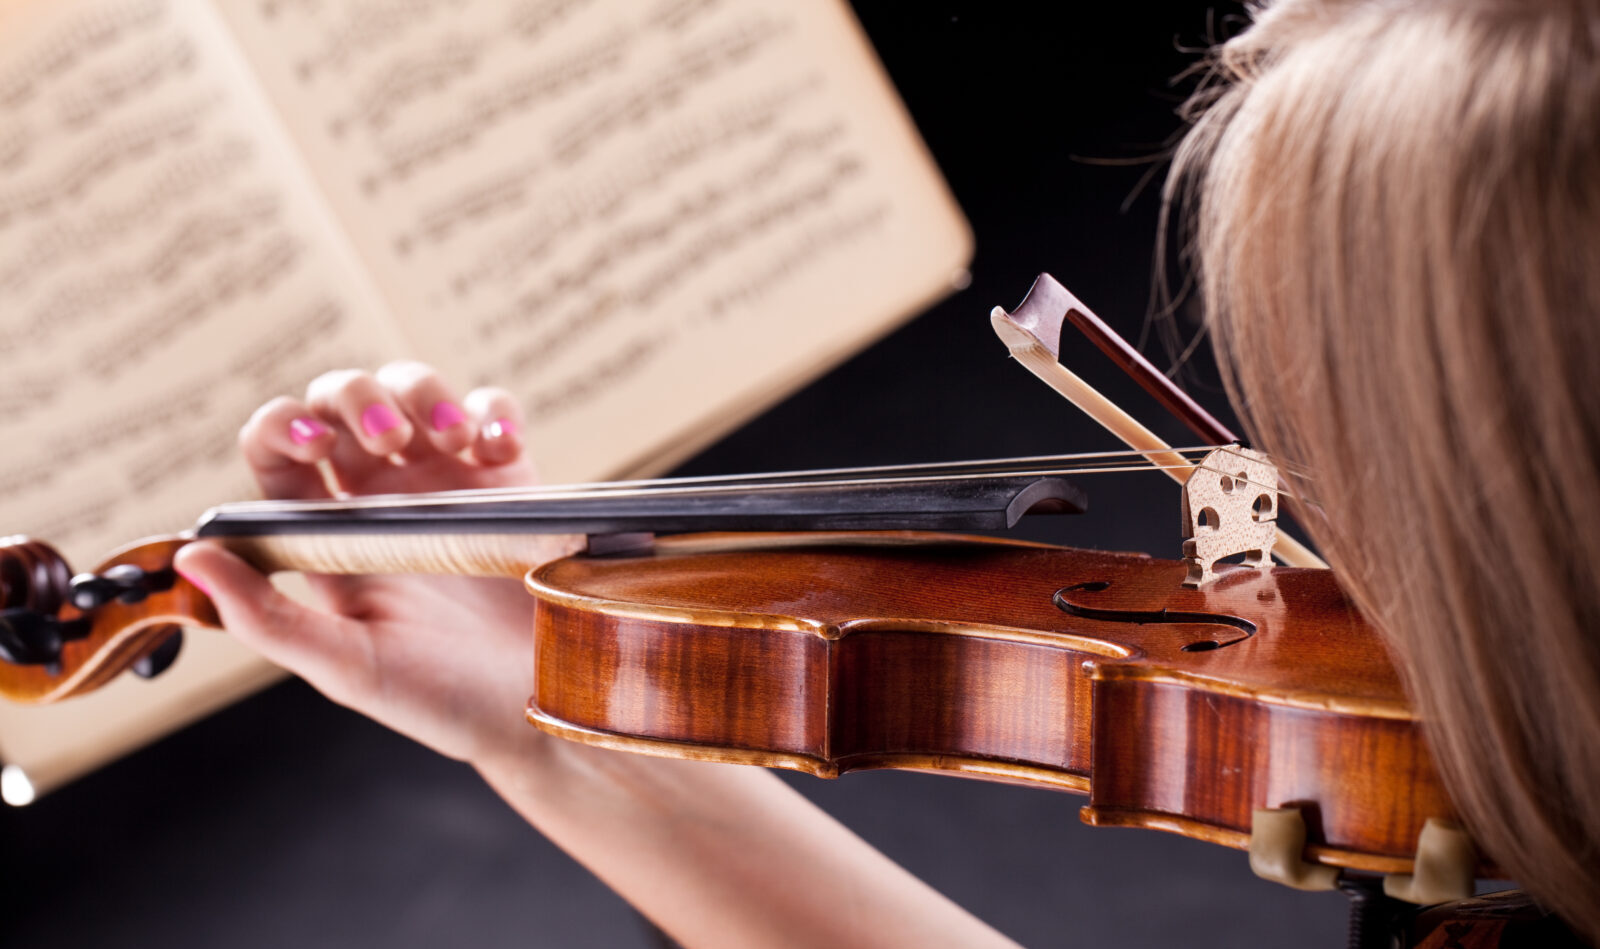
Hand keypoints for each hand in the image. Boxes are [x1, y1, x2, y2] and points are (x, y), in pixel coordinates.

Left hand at [173, 363, 574, 768]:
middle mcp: (383, 501)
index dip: (281, 427)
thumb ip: (267, 617)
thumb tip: (192, 559)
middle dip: (356, 398)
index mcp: (330, 538)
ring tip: (451, 440)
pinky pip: (494, 412)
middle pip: (342, 401)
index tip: (310, 444)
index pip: (280, 453)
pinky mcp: (512, 480)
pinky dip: (492, 412)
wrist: (550, 708)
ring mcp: (449, 484)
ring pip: (415, 389)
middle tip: (386, 440)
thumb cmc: (446, 701)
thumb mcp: (347, 668)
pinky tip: (496, 448)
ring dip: (424, 394)